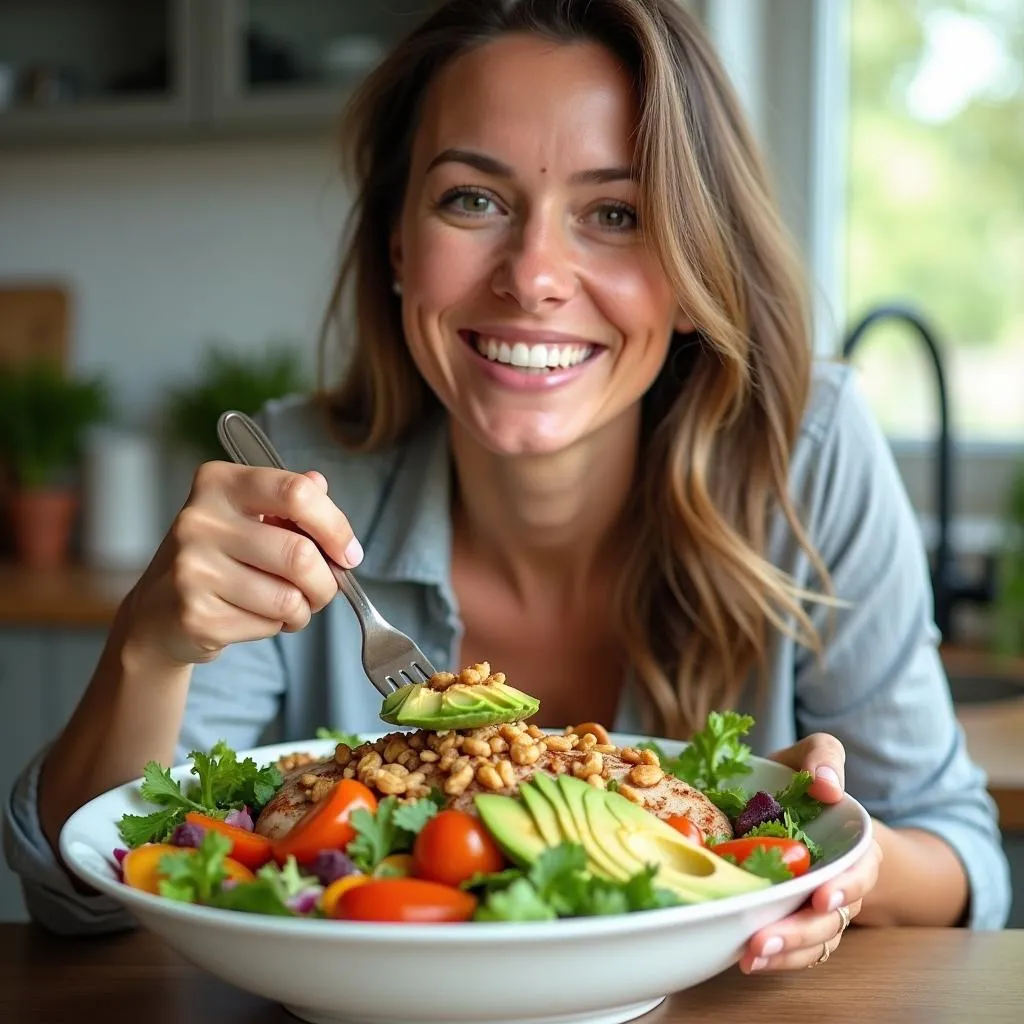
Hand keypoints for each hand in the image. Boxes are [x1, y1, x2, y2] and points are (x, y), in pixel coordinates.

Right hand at [124, 462, 361, 666]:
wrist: (159, 610)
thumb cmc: (219, 556)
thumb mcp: (250, 515)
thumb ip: (290, 499)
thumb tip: (320, 485)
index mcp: (219, 484)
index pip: (297, 493)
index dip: (335, 526)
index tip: (349, 552)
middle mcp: (199, 521)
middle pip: (299, 554)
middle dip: (326, 582)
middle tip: (323, 588)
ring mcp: (193, 569)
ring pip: (288, 597)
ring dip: (304, 608)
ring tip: (289, 604)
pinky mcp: (196, 615)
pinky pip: (267, 625)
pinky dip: (277, 626)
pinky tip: (257, 616)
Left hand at [738, 732, 883, 972]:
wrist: (796, 803)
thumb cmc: (804, 780)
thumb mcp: (816, 754)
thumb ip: (823, 757)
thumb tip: (826, 786)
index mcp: (854, 846)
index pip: (860, 873)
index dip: (845, 888)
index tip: (822, 898)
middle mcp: (840, 883)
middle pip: (831, 919)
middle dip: (800, 932)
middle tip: (764, 940)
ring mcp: (816, 905)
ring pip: (811, 940)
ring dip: (784, 952)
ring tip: (750, 957)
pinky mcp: (792, 916)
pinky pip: (793, 947)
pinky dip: (774, 957)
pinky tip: (743, 958)